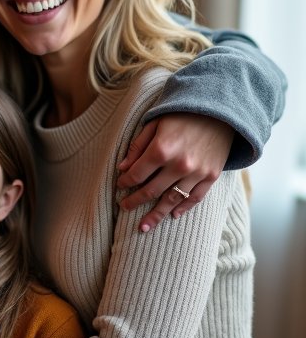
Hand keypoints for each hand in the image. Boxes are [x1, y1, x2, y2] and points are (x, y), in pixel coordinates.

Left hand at [115, 113, 233, 231]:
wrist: (219, 111)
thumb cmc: (181, 115)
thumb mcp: (154, 124)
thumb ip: (137, 147)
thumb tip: (122, 168)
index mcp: (161, 150)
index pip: (137, 174)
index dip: (125, 182)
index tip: (119, 186)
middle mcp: (179, 165)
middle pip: (151, 191)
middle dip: (135, 201)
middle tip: (124, 207)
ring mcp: (197, 173)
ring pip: (172, 200)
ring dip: (157, 214)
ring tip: (143, 227)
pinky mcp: (211, 176)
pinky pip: (195, 198)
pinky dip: (183, 208)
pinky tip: (172, 215)